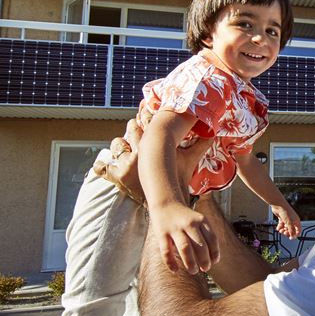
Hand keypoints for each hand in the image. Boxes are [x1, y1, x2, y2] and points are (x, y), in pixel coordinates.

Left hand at [97, 119, 213, 200]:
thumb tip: (213, 133)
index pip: (148, 119)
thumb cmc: (177, 185)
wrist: (166, 208)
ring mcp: (124, 163)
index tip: (149, 108)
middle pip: (132, 127)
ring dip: (120, 145)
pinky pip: (102, 168)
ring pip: (117, 144)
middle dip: (134, 126)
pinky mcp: (116, 176)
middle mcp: (137, 150)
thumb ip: (200, 147)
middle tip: (137, 125)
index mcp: (153, 144)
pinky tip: (101, 165)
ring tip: (123, 146)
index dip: (149, 112)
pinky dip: (101, 167)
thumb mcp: (189, 164)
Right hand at [150, 204, 219, 273]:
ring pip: (185, 248)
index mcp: (201, 220)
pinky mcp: (162, 233)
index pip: (212, 239)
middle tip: (205, 269)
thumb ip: (205, 236)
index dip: (215, 252)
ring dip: (190, 262)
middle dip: (204, 260)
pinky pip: (166, 251)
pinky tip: (175, 270)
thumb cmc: (185, 218)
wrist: (166, 202)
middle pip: (200, 245)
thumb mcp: (198, 221)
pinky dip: (170, 262)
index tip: (214, 262)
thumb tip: (212, 259)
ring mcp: (175, 228)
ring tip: (194, 271)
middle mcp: (189, 224)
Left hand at [271, 204, 301, 238]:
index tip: (291, 238)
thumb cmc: (285, 212)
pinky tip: (278, 228)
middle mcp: (292, 221)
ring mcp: (287, 220)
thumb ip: (291, 230)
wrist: (278, 205)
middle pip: (291, 230)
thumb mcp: (289, 223)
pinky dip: (279, 227)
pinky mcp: (282, 219)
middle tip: (284, 232)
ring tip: (280, 230)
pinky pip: (281, 225)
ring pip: (286, 228)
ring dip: (283, 230)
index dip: (295, 234)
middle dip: (287, 232)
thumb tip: (293, 236)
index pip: (298, 230)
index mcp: (296, 221)